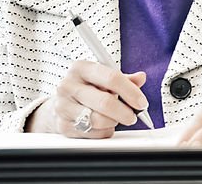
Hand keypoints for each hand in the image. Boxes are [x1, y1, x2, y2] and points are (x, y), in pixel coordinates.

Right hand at [25, 60, 147, 138]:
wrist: (60, 103)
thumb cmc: (87, 88)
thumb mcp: (103, 77)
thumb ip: (124, 78)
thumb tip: (141, 78)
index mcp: (81, 68)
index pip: (111, 78)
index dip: (131, 92)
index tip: (141, 103)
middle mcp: (68, 86)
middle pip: (105, 102)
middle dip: (125, 112)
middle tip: (133, 116)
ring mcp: (63, 106)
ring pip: (98, 120)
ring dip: (113, 122)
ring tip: (115, 118)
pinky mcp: (62, 125)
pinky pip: (92, 134)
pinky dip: (103, 132)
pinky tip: (103, 125)